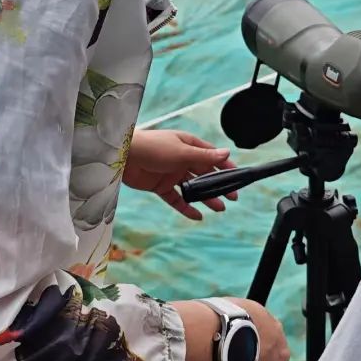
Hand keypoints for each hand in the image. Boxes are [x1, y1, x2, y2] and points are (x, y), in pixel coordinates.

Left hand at [123, 129, 237, 220]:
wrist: (122, 156)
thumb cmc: (152, 147)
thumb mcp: (182, 152)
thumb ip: (204, 157)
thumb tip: (226, 153)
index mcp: (188, 145)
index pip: (211, 155)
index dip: (225, 165)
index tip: (238, 176)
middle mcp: (181, 158)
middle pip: (204, 174)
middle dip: (218, 185)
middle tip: (232, 196)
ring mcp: (171, 173)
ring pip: (193, 187)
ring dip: (205, 197)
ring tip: (219, 208)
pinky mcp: (160, 186)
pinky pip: (176, 198)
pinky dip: (186, 207)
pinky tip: (197, 215)